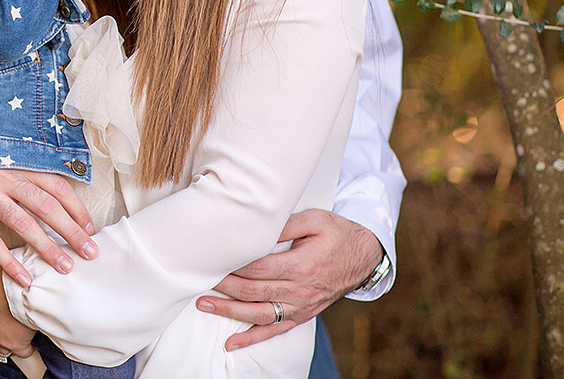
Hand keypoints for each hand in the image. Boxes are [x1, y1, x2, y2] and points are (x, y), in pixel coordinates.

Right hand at [0, 154, 97, 286]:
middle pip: (45, 205)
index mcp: (17, 165)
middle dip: (71, 230)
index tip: (90, 228)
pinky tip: (24, 279)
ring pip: (23, 224)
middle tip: (89, 251)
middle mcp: (4, 178)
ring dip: (46, 247)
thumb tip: (64, 204)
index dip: (75, 207)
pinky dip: (9, 262)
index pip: (55, 186)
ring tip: (65, 266)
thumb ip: (30, 180)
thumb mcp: (5, 166)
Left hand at [0, 252, 36, 358]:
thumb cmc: (0, 274)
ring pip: (4, 347)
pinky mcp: (16, 343)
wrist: (20, 285)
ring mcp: (0, 338)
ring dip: (11, 340)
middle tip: (9, 321)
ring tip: (20, 329)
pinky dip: (27, 347)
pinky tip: (31, 338)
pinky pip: (23, 351)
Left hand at [195, 209, 382, 349]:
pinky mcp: (301, 316)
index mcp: (302, 265)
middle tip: (198, 278)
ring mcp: (301, 307)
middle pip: (253, 291)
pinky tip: (231, 343)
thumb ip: (284, 225)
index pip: (257, 268)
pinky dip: (252, 339)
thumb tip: (254, 226)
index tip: (211, 258)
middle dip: (223, 285)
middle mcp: (300, 291)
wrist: (364, 257)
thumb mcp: (315, 220)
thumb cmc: (338, 233)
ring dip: (229, 311)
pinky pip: (274, 330)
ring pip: (258, 314)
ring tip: (203, 304)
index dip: (232, 264)